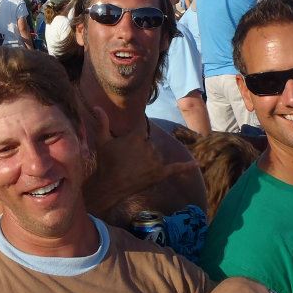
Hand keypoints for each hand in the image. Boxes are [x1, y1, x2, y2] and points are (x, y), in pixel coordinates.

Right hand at [82, 106, 198, 216]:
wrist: (110, 186)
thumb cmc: (106, 162)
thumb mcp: (102, 141)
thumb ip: (102, 122)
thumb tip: (96, 106)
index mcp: (136, 136)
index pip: (142, 126)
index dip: (138, 128)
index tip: (138, 127)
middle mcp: (148, 146)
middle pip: (148, 142)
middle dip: (140, 148)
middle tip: (127, 158)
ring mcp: (155, 161)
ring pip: (156, 154)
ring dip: (149, 158)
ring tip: (134, 167)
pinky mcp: (160, 174)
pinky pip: (175, 168)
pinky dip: (185, 166)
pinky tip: (195, 164)